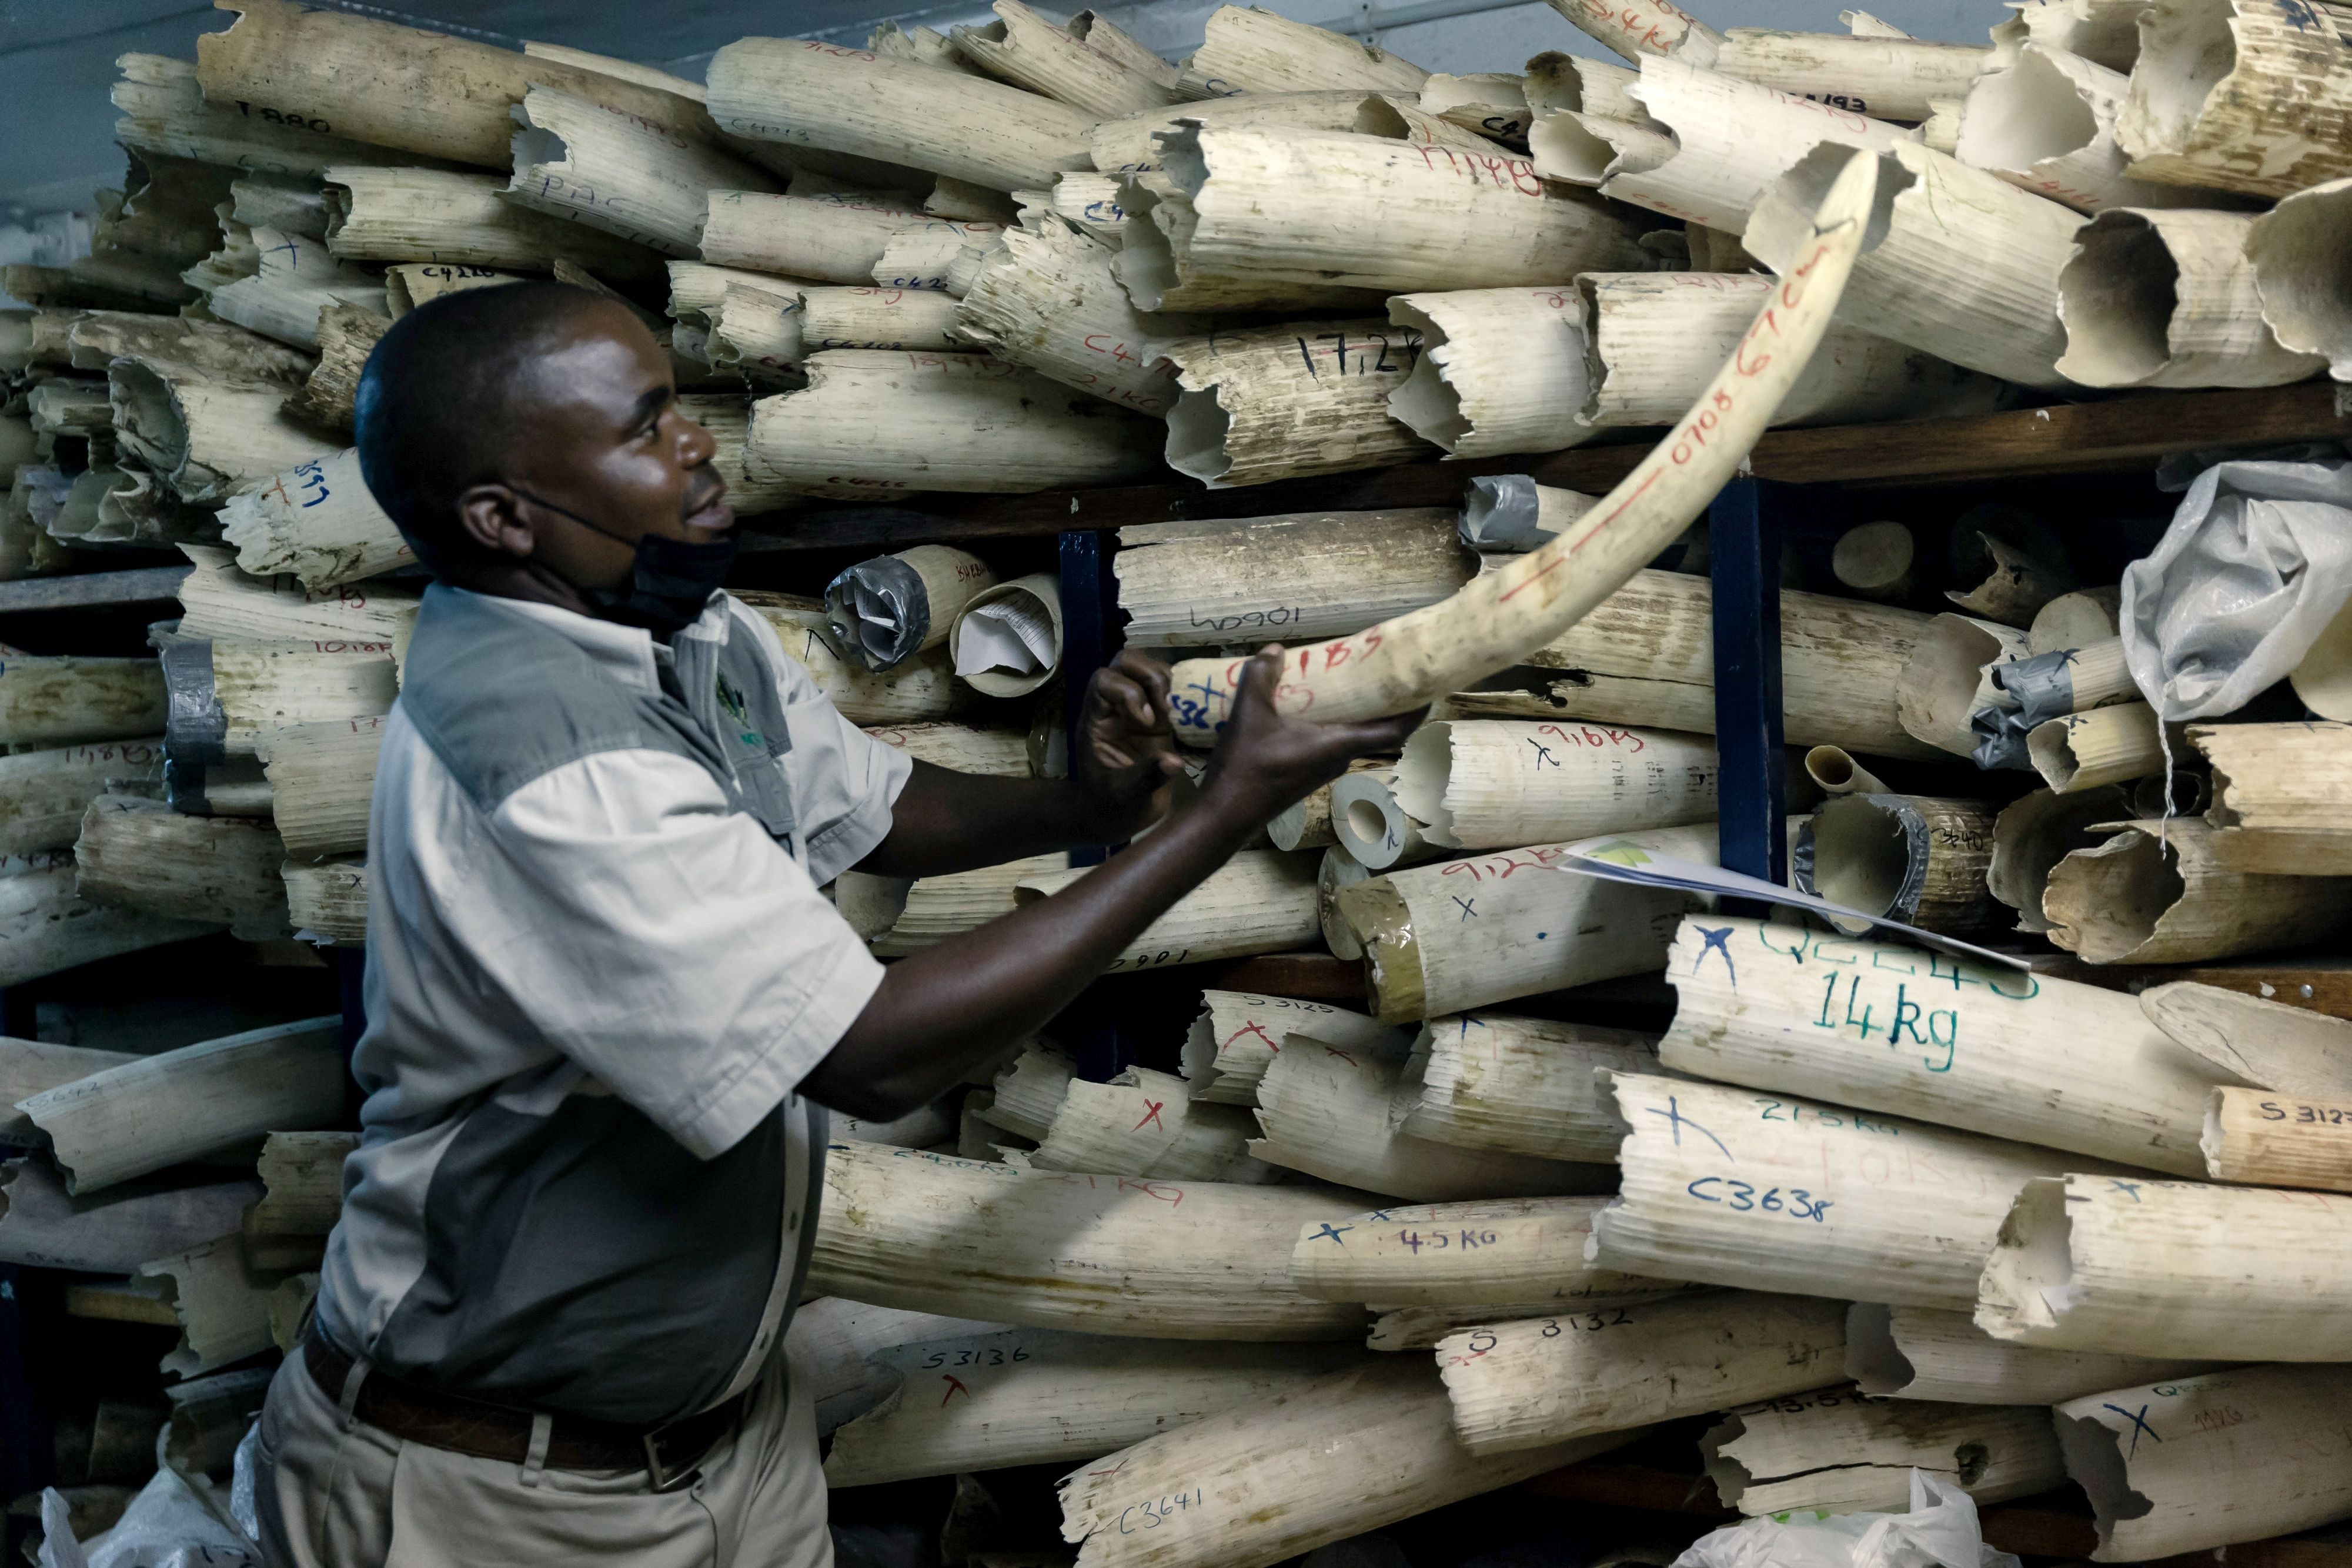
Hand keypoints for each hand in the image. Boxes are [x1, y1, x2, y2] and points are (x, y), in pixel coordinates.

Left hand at [1073, 649, 1185, 841]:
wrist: (1116, 817)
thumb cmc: (1111, 806)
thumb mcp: (1124, 795)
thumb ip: (1145, 777)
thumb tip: (1174, 762)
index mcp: (1096, 720)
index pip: (1103, 681)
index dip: (1127, 692)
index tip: (1146, 722)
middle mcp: (1114, 707)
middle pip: (1124, 662)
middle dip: (1149, 674)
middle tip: (1165, 707)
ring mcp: (1136, 709)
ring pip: (1146, 667)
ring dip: (1164, 680)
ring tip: (1175, 710)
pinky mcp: (1157, 718)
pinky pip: (1166, 687)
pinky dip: (1179, 691)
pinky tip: (1186, 713)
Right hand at [1195, 646, 1426, 821]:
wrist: (1226, 814)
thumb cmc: (1246, 767)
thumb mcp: (1249, 715)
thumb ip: (1261, 678)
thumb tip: (1275, 650)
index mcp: (1338, 745)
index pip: (1394, 730)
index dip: (1417, 710)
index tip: (1429, 687)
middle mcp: (1339, 758)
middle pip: (1375, 727)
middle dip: (1383, 699)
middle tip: (1381, 667)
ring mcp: (1323, 768)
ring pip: (1351, 734)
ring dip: (1354, 709)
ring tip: (1346, 677)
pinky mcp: (1308, 772)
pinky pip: (1331, 740)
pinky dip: (1333, 721)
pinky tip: (1312, 703)